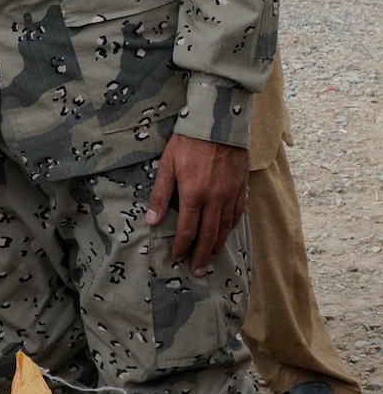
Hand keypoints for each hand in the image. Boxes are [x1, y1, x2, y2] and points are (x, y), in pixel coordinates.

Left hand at [146, 135, 248, 275]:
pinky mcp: (241, 187)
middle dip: (202, 255)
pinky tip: (226, 234)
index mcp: (194, 194)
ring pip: (225, 227)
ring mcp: (231, 193)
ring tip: (211, 257)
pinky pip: (238, 214)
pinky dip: (231, 228)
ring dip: (217, 245)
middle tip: (197, 270)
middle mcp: (215, 198)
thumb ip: (160, 195)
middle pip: (209, 235)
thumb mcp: (167, 165)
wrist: (217, 122)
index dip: (183, 246)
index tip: (178, 258)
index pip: (188, 230)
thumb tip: (152, 221)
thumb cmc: (188, 142)